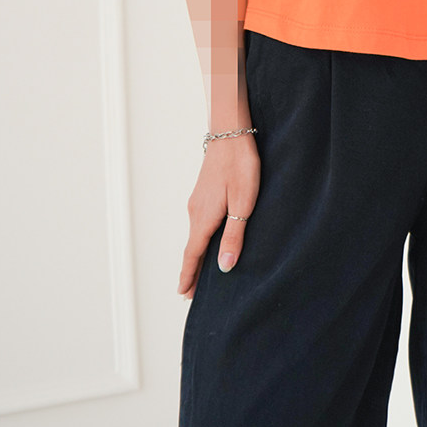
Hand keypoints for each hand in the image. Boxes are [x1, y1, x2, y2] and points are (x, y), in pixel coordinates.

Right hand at [178, 132, 260, 299]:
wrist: (230, 132)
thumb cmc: (241, 167)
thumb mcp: (243, 204)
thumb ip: (234, 235)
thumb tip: (223, 266)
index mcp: (204, 218)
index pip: (193, 254)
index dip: (189, 276)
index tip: (183, 294)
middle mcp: (195, 211)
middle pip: (192, 247)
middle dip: (191, 269)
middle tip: (189, 292)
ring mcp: (197, 200)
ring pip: (195, 234)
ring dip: (195, 254)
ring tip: (199, 270)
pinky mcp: (203, 192)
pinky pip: (198, 222)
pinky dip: (199, 238)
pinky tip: (207, 239)